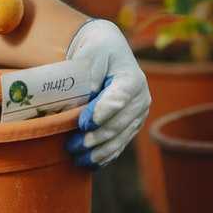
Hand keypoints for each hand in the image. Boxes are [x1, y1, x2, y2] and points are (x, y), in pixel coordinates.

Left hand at [64, 19, 150, 168]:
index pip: (118, 99)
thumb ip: (87, 75)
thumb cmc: (96, 50)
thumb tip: (81, 103)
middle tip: (72, 146)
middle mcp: (140, 99)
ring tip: (77, 158)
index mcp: (132, 79)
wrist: (108, 49)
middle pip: (118, 124)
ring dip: (98, 151)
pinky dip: (105, 154)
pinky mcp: (131, 124)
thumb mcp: (90, 54)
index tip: (83, 123)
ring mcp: (138, 114)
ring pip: (119, 138)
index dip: (101, 113)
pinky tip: (89, 163)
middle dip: (95, 137)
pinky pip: (120, 143)